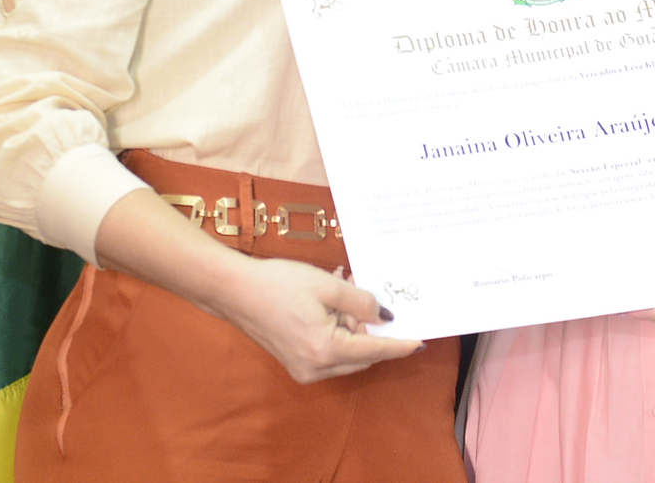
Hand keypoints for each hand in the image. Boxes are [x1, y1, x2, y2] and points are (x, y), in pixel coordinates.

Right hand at [216, 256, 422, 383]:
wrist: (234, 291)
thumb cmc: (277, 284)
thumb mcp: (327, 286)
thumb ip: (362, 302)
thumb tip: (384, 318)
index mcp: (326, 350)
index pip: (375, 352)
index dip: (400, 344)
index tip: (420, 340)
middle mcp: (315, 368)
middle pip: (362, 356)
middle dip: (370, 329)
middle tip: (367, 296)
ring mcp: (303, 369)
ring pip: (346, 354)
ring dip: (352, 327)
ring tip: (343, 289)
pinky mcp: (295, 363)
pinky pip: (328, 352)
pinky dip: (336, 331)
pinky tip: (329, 303)